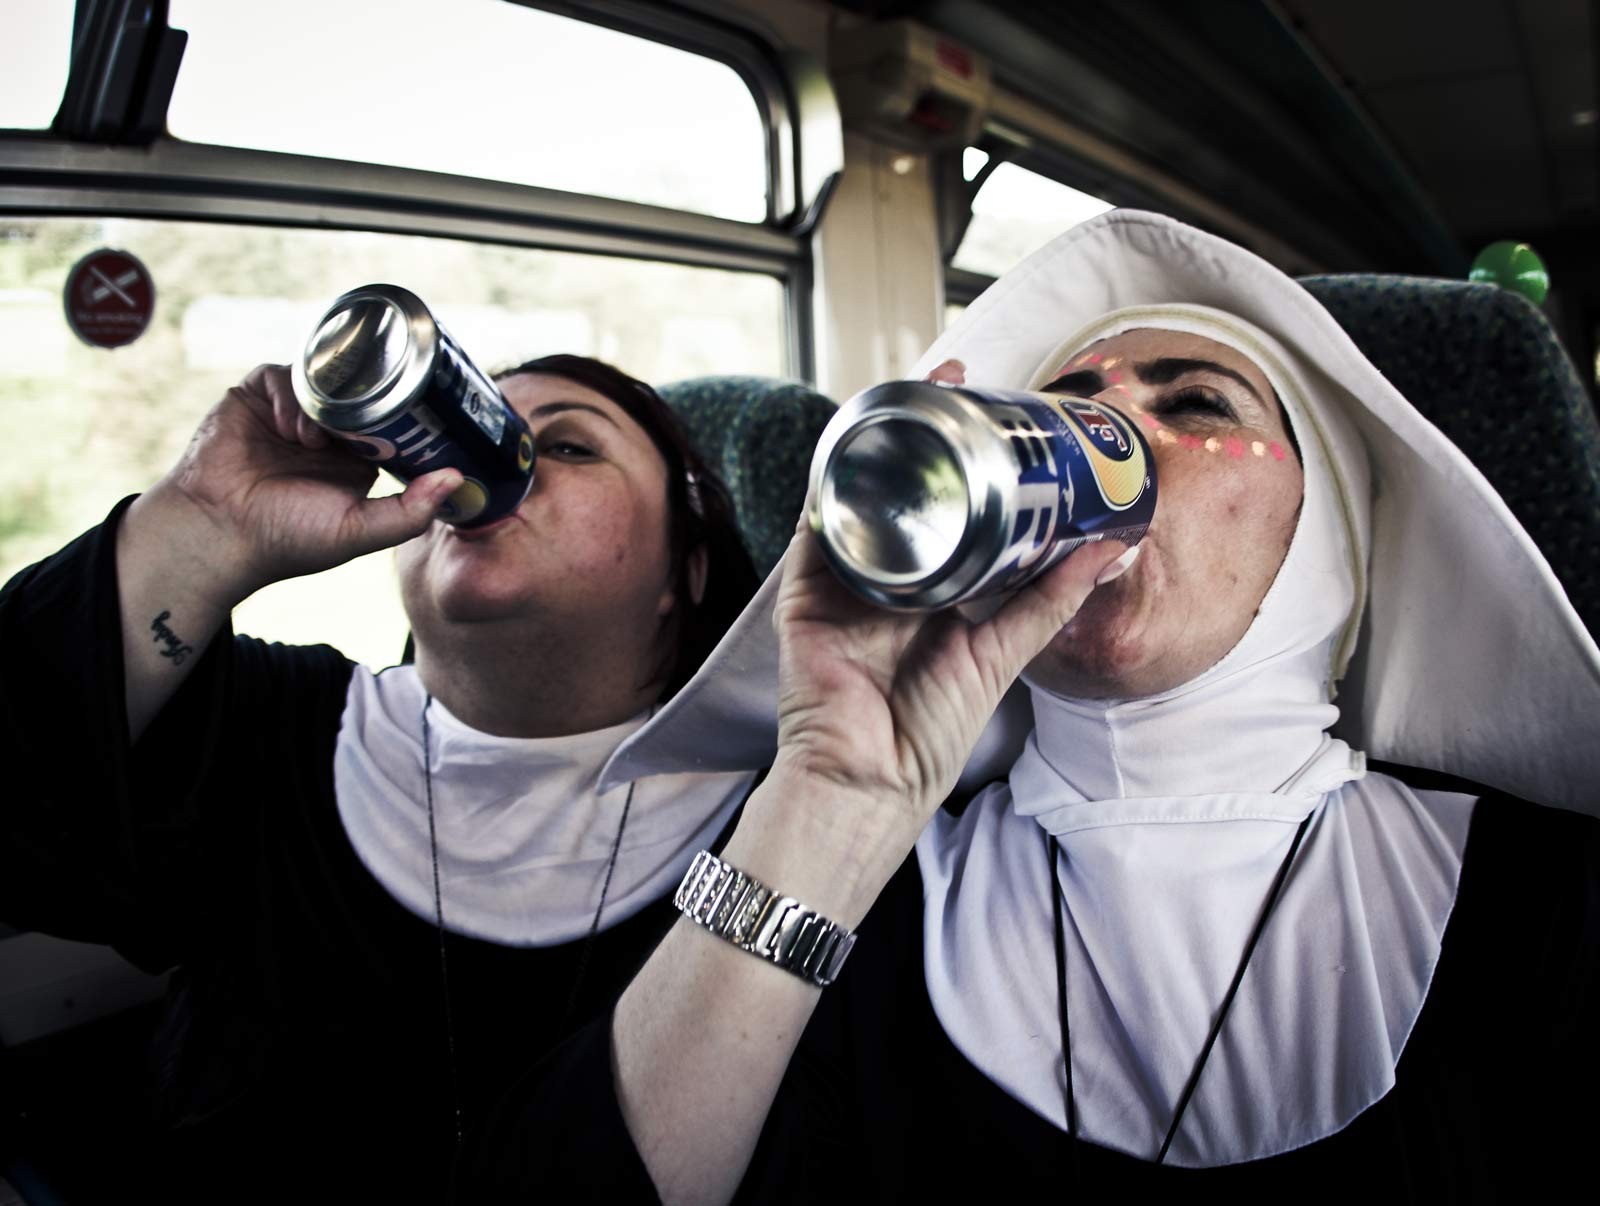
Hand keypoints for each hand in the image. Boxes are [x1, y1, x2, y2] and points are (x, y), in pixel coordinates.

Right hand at [157, 364, 461, 605]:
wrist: (218, 531)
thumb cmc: (287, 539)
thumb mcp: (359, 531)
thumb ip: (410, 512)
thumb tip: (456, 478)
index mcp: (355, 460)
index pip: (389, 424)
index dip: (404, 417)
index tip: (418, 416)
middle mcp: (325, 434)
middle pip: (359, 395)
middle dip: (367, 402)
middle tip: (369, 417)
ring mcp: (289, 414)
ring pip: (322, 383)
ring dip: (325, 404)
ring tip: (315, 439)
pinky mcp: (254, 399)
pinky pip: (281, 376)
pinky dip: (289, 396)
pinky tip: (290, 430)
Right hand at [769, 353, 1130, 846]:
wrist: (870, 779)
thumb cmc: (929, 732)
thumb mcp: (1002, 653)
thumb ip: (1050, 600)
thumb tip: (1112, 547)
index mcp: (932, 590)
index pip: (953, 509)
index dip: (975, 461)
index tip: (1005, 416)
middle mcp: (887, 575)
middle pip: (905, 486)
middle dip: (928, 431)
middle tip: (962, 380)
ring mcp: (843, 576)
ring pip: (861, 489)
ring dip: (884, 436)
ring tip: (919, 390)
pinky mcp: (805, 587)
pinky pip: (817, 520)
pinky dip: (837, 477)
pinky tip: (862, 438)